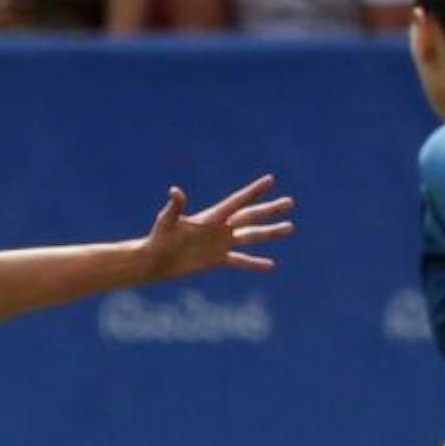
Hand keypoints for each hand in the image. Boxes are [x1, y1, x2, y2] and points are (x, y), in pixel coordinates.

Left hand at [139, 175, 294, 279]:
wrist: (154, 260)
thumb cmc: (158, 238)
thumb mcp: (166, 222)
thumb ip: (175, 207)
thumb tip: (175, 191)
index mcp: (211, 217)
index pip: (237, 202)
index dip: (253, 191)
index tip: (270, 180)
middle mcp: (219, 228)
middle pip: (250, 216)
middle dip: (269, 210)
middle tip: (290, 202)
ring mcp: (220, 244)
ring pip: (251, 237)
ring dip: (270, 233)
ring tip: (290, 228)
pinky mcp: (217, 260)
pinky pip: (240, 261)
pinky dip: (254, 263)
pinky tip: (271, 265)